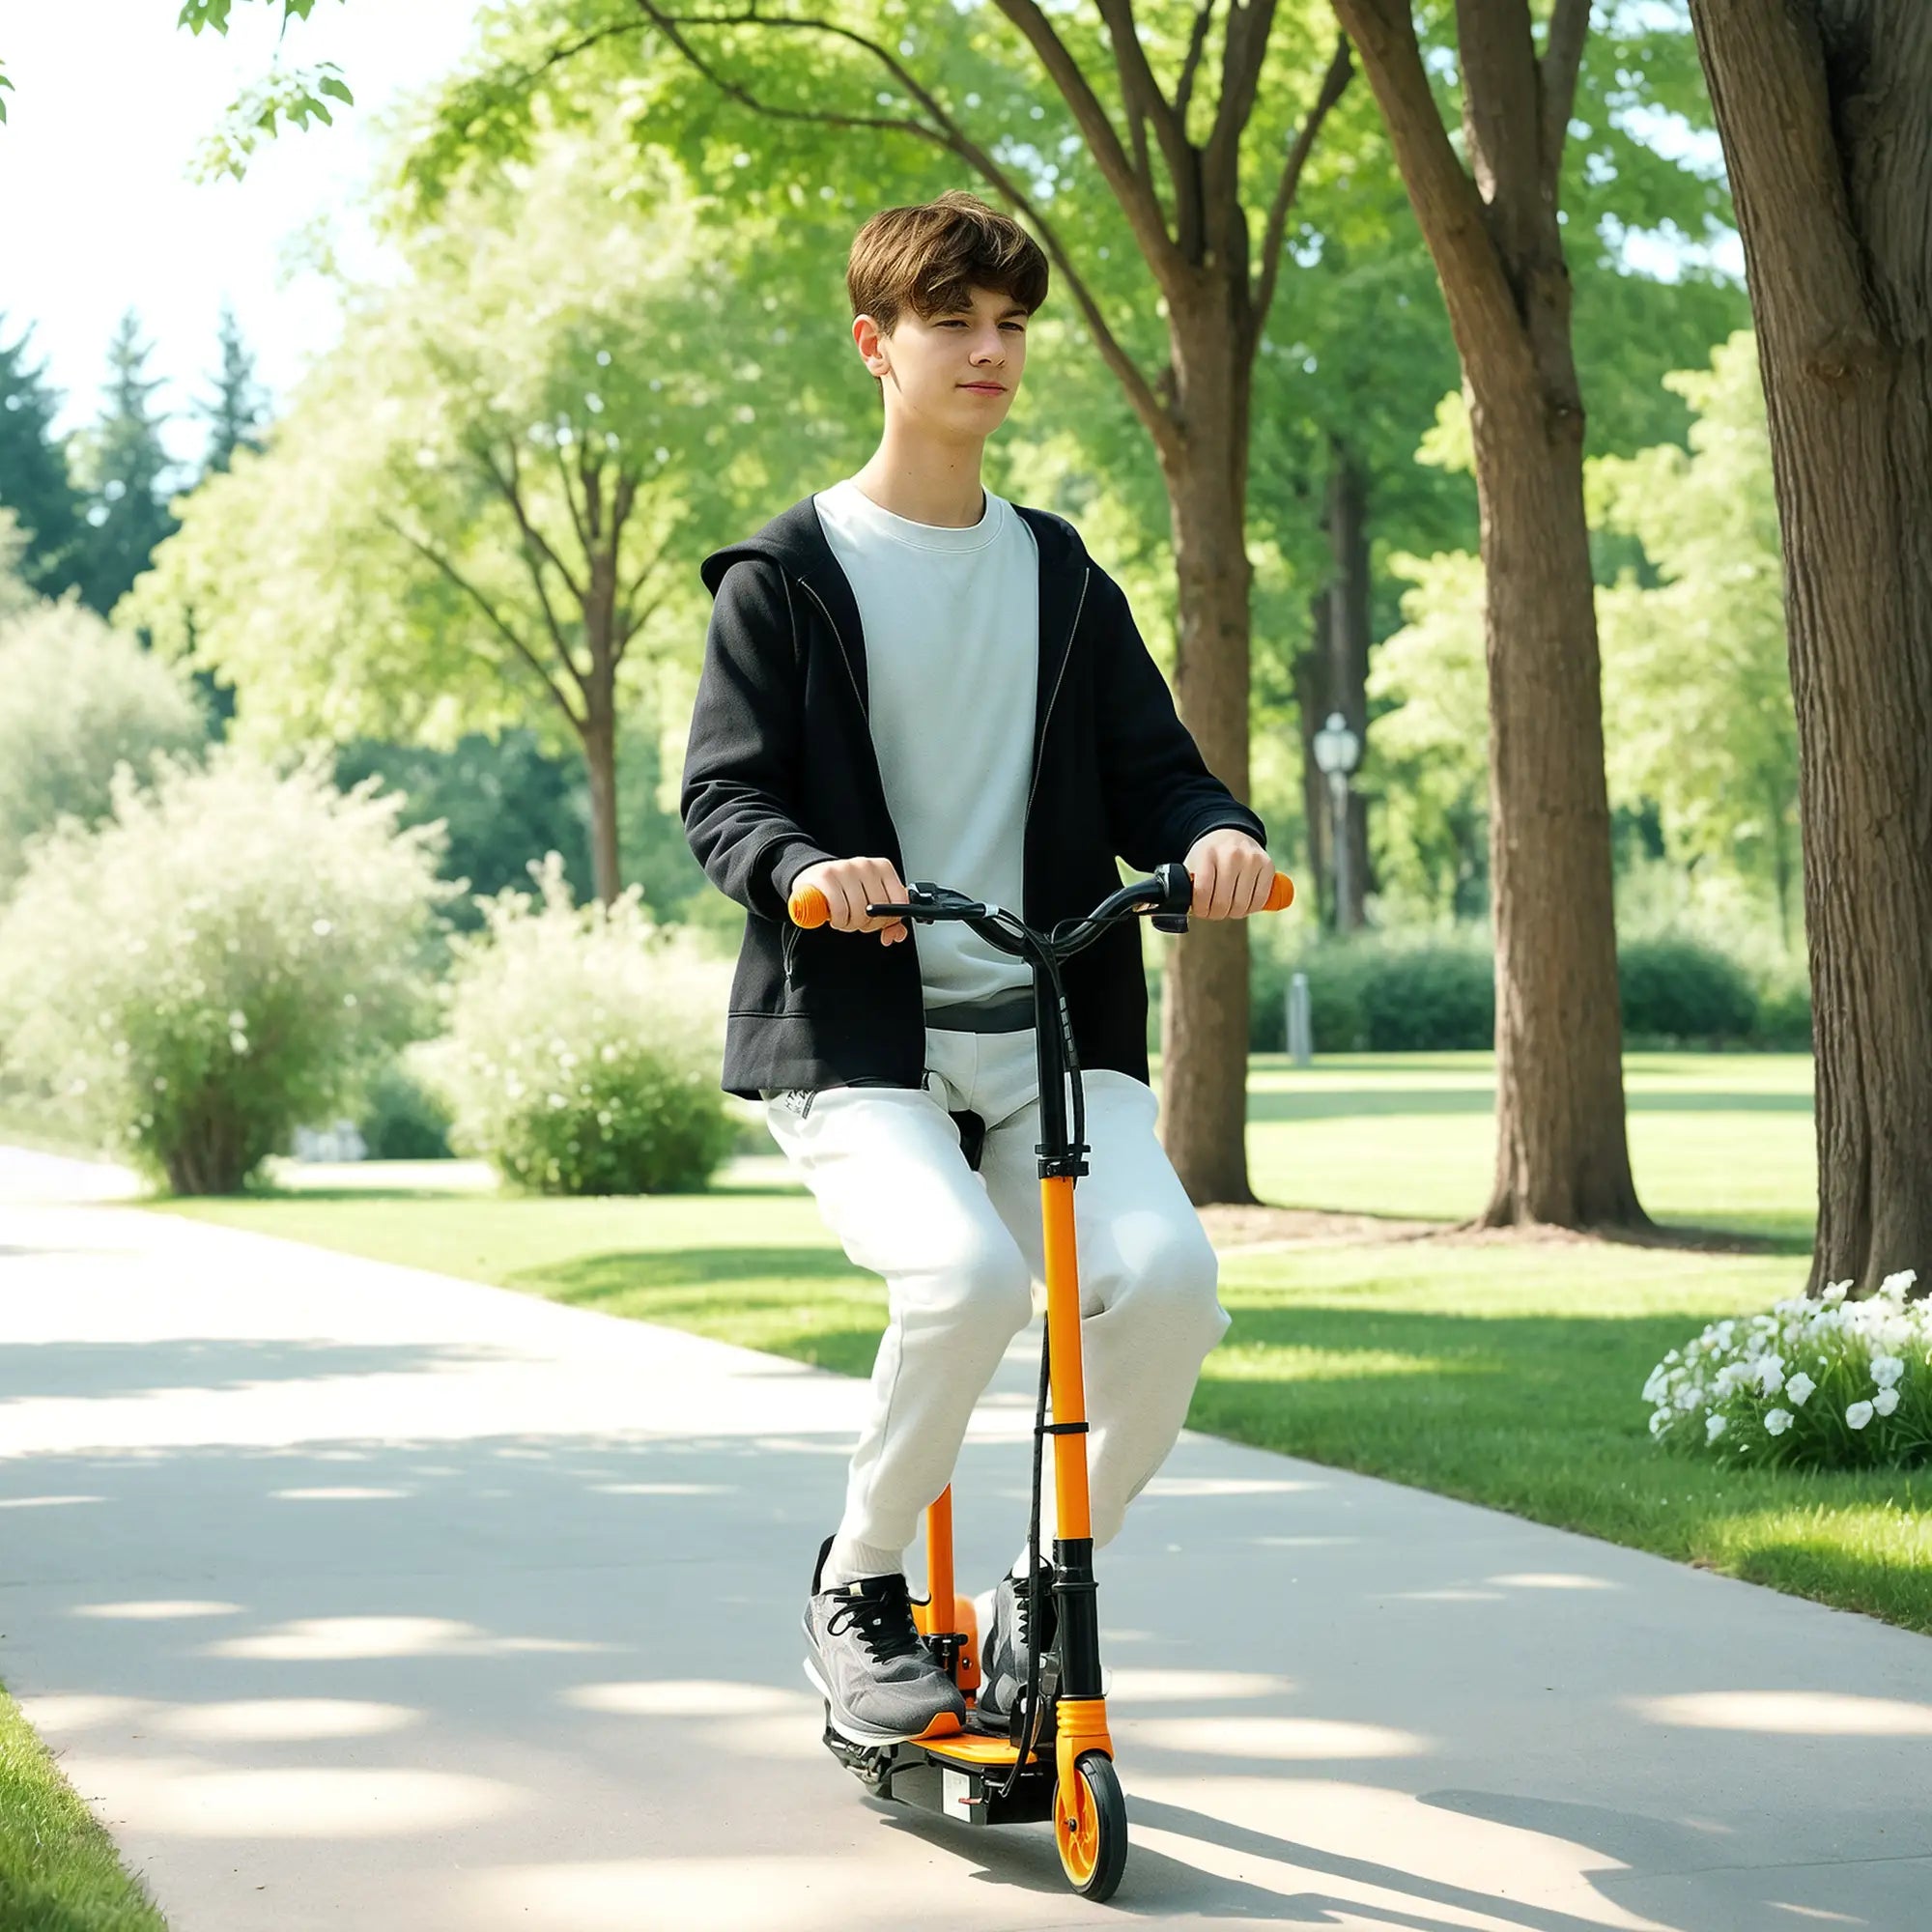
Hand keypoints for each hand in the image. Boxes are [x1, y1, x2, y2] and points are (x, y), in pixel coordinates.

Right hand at [793, 856, 909, 944]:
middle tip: (857, 921)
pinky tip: (835, 918)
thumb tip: (897, 935)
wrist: (812, 878)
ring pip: (860, 912)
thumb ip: (889, 919)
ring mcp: (845, 868)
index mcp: (883, 868)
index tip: (878, 922)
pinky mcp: (826, 876)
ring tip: (844, 918)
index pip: (899, 901)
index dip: (889, 920)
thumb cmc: (845, 891)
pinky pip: (840, 910)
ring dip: (850, 925)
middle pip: (879, 909)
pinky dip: (838, 921)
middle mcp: (866, 865)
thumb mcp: (871, 901)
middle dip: (868, 924)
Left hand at [1183, 828, 1275, 918]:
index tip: (1200, 910)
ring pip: (1241, 905)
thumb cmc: (1209, 856)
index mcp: (1207, 854)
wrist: (1230, 834)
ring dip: (1232, 913)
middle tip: (1213, 911)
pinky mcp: (1268, 866)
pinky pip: (1259, 900)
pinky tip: (1242, 904)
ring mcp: (1252, 859)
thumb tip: (1182, 908)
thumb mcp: (1192, 864)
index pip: (1202, 893)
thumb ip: (1187, 885)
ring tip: (1227, 908)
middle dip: (1215, 913)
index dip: (1200, 909)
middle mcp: (1232, 855)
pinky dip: (1250, 909)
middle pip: (1222, 903)